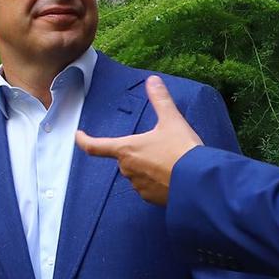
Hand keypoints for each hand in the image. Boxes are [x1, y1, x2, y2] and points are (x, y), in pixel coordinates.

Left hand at [74, 76, 203, 205]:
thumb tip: (153, 80)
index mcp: (126, 149)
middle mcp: (127, 169)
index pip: (95, 146)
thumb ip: (160, 100)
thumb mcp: (172, 120)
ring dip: (147, 166)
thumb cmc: (183, 151)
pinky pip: (148, 187)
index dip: (83, 140)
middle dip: (137, 150)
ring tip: (170, 160)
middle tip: (160, 145)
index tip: (78, 136)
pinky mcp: (151, 199)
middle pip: (124, 157)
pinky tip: (172, 176)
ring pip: (137, 172)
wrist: (200, 182)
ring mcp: (138, 186)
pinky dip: (156, 181)